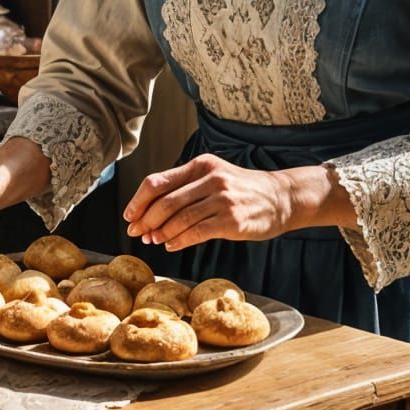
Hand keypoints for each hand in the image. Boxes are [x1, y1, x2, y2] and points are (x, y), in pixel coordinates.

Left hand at [123, 154, 292, 251]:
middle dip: (146, 219)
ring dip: (160, 232)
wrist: (280, 197)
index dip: (138, 200)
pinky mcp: (232, 219)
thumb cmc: (241, 190)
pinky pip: (197, 232)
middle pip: (165, 201)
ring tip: (153, 240)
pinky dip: (179, 240)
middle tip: (137, 232)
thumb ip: (186, 188)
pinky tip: (171, 245)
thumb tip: (149, 211)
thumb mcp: (214, 177)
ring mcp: (222, 198)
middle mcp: (210, 178)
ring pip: (179, 218)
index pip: (158, 181)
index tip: (129, 215)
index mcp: (201, 164)